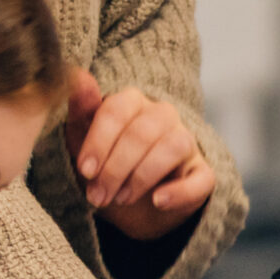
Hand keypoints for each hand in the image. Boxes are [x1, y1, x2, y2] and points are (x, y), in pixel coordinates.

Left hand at [63, 67, 213, 241]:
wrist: (130, 204)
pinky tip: (158, 201)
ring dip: (142, 177)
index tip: (85, 170)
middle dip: (116, 168)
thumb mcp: (83, 139)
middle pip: (142, 132)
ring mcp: (187, 143)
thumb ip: (80, 108)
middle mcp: (163, 116)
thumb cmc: (105, 162)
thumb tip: (77, 74)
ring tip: (122, 199)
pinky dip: (181, 192)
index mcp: (132, 102)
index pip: (118, 109)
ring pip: (173, 146)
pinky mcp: (203, 174)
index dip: (100, 141)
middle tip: (98, 196)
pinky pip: (202, 178)